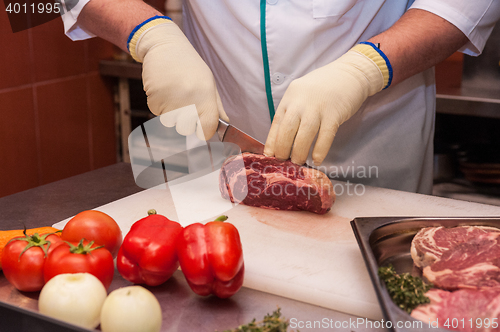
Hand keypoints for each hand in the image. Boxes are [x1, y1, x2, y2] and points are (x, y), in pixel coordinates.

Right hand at [130, 18, 228, 139]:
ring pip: (169, 122)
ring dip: (170, 112)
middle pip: (185, 129)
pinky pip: (156, 112)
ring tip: (173, 92)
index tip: (200, 126)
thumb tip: (225, 125)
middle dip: (184, 122)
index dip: (203, 131)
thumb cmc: (190, 66)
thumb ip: (216, 107)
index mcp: (206, 97)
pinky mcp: (154, 99)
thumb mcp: (209, 83)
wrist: (165, 46)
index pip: (207, 129)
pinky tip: (163, 88)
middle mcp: (189, 101)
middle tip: (184, 103)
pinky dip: (159, 104)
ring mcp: (171, 101)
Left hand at [264, 43, 389, 164]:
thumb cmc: (323, 87)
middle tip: (285, 161)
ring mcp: (317, 108)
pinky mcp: (334, 114)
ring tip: (299, 162)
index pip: (276, 123)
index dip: (272, 142)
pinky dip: (320, 150)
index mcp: (290, 97)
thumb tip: (282, 138)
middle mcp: (301, 102)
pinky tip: (317, 159)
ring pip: (304, 135)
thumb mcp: (301, 94)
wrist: (349, 74)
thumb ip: (292, 111)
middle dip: (283, 149)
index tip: (270, 155)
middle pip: (287, 130)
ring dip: (299, 152)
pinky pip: (325, 136)